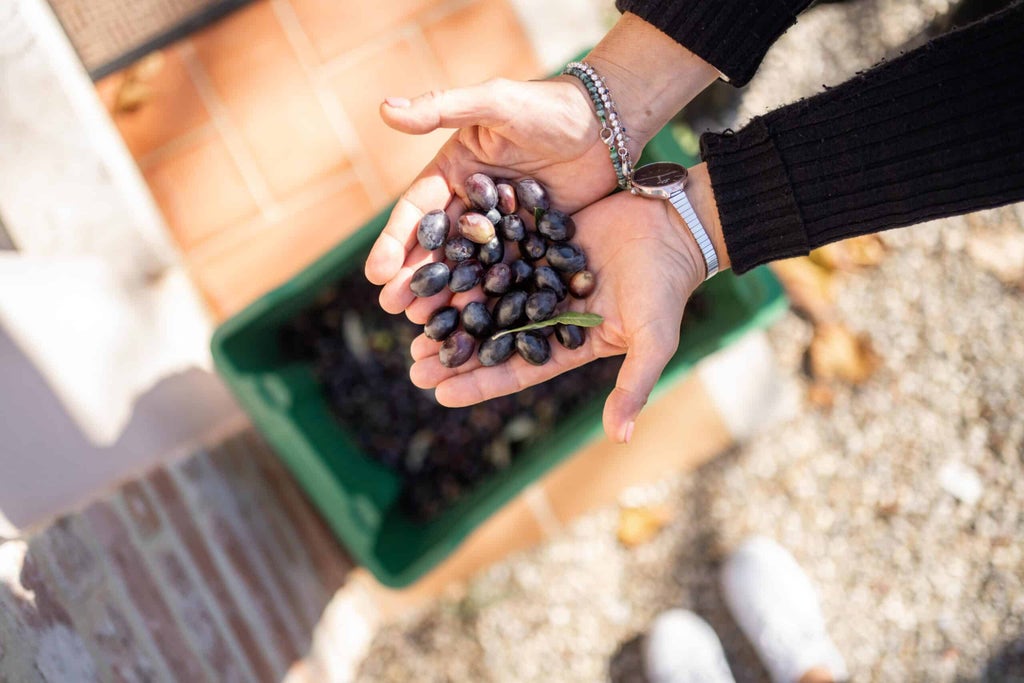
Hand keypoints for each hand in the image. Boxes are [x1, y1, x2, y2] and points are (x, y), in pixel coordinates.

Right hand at [363, 13, 719, 317]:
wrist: (606, 124)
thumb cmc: (547, 106)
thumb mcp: (493, 103)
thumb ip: (442, 108)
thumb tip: (383, 109)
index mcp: (453, 174)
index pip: (417, 212)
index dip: (395, 241)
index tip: (378, 273)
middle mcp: (471, 205)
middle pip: (438, 247)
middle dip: (415, 277)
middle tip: (395, 308)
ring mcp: (502, 230)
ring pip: (469, 268)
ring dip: (447, 295)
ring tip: (427, 323)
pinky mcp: (532, 245)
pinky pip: (508, 276)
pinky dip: (493, 299)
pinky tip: (479, 325)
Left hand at [404, 171, 723, 442]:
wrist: (675, 225)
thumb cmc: (666, 287)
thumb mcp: (652, 341)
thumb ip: (633, 387)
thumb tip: (622, 439)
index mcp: (569, 343)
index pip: (515, 371)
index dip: (479, 384)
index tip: (440, 395)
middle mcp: (548, 314)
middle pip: (492, 338)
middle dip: (455, 352)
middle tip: (413, 363)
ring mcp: (541, 277)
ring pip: (487, 297)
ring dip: (453, 309)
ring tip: (413, 322)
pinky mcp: (538, 241)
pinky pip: (497, 253)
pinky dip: (468, 261)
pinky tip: (437, 266)